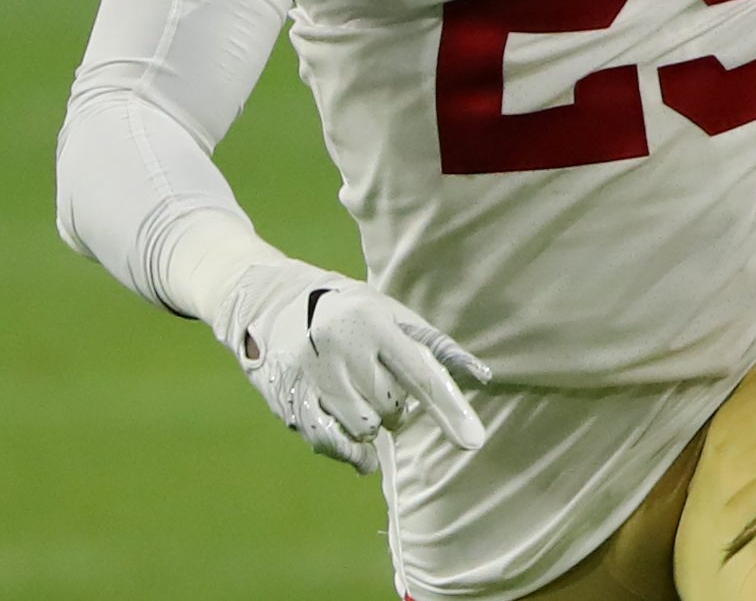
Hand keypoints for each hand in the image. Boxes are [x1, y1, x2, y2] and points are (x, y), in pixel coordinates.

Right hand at [216, 257, 489, 470]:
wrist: (272, 304)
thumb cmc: (350, 309)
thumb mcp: (393, 313)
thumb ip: (434, 347)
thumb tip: (483, 377)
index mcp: (373, 323)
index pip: (420, 374)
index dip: (448, 409)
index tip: (473, 441)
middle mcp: (341, 350)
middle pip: (392, 407)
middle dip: (398, 406)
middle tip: (382, 383)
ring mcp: (311, 378)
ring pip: (363, 428)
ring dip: (373, 424)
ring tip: (364, 397)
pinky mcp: (288, 400)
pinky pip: (329, 441)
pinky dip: (350, 450)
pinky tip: (359, 449)